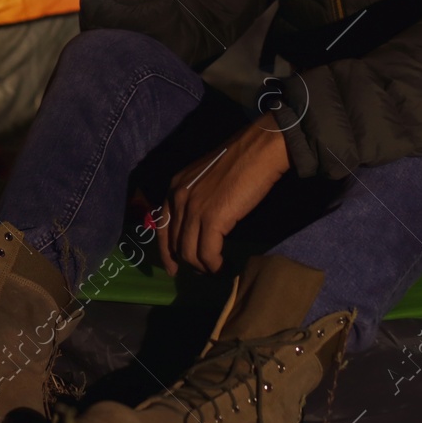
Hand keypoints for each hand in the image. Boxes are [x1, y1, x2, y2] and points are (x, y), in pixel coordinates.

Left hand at [157, 118, 290, 275]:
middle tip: (204, 271)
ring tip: (217, 270)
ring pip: (189, 253)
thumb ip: (196, 197)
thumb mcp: (206, 178)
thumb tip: (198, 225)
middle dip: (188, 262)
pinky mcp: (212, 219)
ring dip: (203, 267)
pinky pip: (207, 254)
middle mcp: (178, 197)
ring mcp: (194, 209)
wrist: (258, 151)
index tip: (174, 269)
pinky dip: (214, 266)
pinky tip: (224, 267)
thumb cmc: (239, 161)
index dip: (166, 252)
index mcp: (175, 186)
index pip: (163, 227)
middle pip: (175, 243)